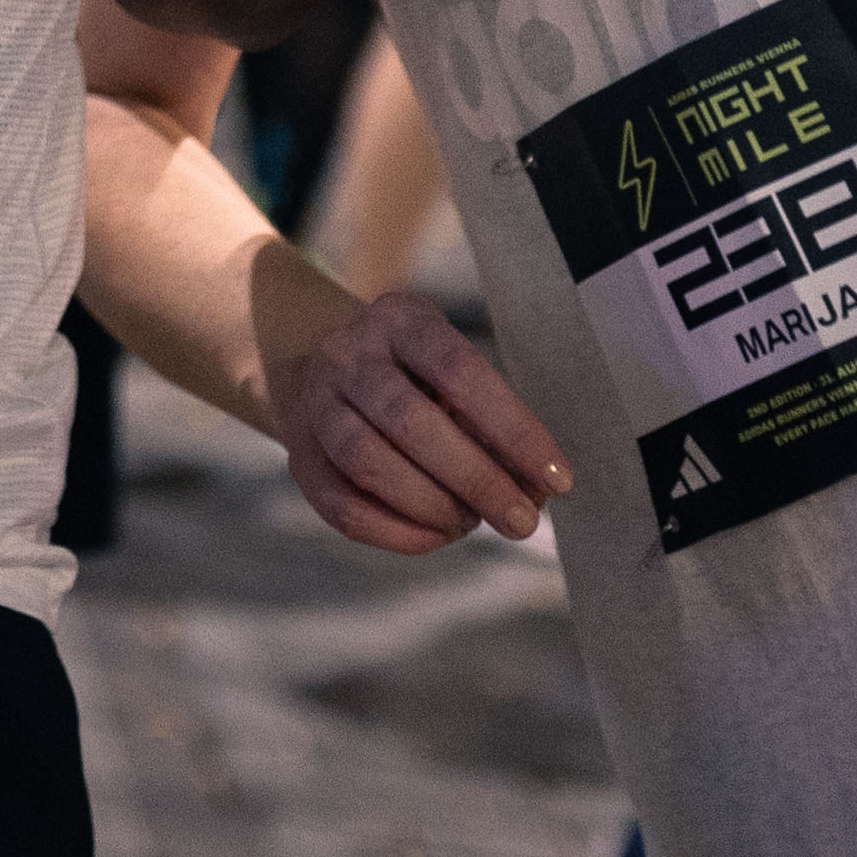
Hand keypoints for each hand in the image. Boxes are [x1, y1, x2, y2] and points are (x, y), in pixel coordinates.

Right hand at [270, 287, 573, 549]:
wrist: (326, 372)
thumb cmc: (419, 380)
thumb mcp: (455, 375)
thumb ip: (494, 425)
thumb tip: (536, 490)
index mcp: (400, 319)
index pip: (459, 369)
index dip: (513, 429)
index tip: (558, 480)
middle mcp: (348, 354)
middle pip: (409, 420)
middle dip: (476, 479)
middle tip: (522, 521)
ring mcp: (315, 404)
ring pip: (367, 462)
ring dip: (432, 506)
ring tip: (470, 522)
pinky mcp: (299, 457)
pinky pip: (342, 506)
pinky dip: (396, 532)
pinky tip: (435, 536)